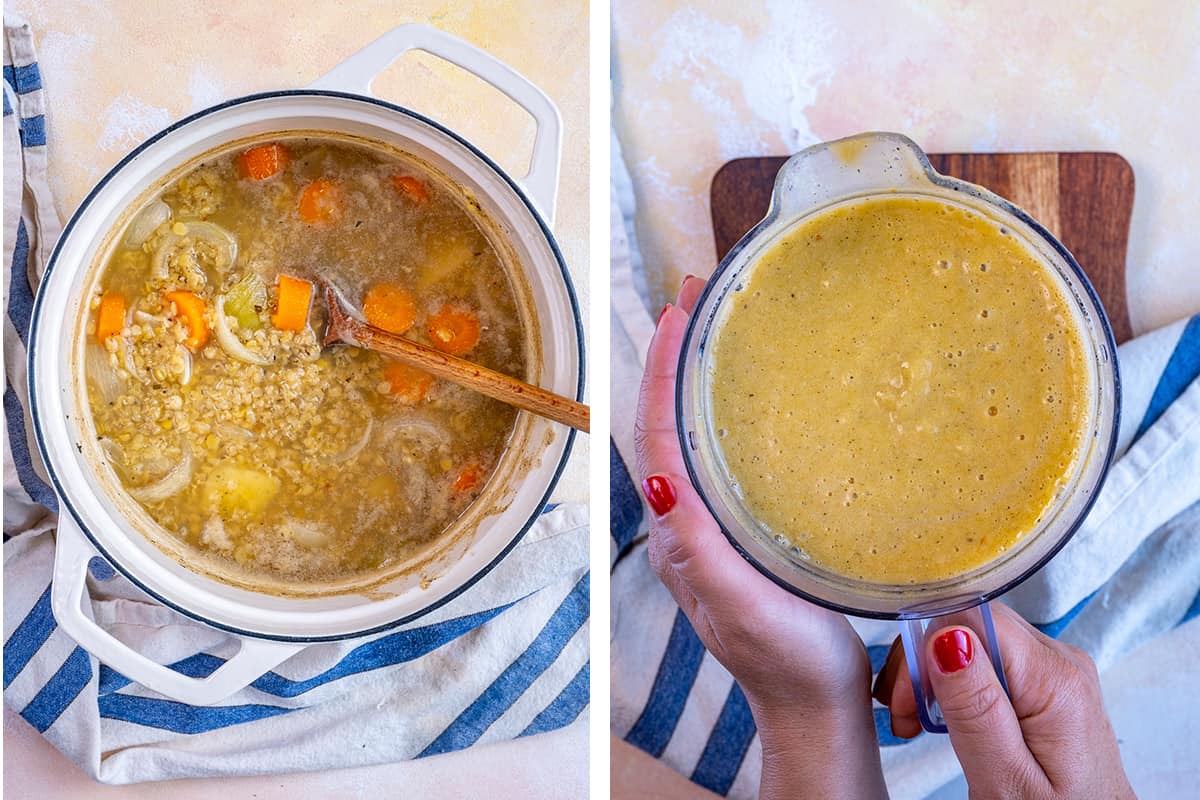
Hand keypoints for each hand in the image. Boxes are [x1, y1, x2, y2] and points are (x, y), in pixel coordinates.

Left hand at [635, 276, 886, 799]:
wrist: (812, 706)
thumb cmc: (785, 660)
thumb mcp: (740, 605)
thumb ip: (696, 548)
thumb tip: (655, 480)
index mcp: (678, 533)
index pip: (658, 434)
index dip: (665, 370)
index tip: (679, 311)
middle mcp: (685, 522)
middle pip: (667, 423)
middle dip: (675, 357)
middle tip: (698, 296)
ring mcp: (712, 525)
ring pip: (692, 435)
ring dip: (696, 378)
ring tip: (717, 324)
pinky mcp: (741, 530)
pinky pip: (721, 454)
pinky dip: (723, 411)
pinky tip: (749, 394)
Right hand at [873, 603, 1134, 798]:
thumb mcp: (1005, 779)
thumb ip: (976, 708)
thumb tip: (945, 636)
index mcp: (1054, 679)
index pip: (968, 616)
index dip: (924, 649)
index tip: (908, 699)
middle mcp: (1060, 661)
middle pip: (968, 623)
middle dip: (924, 664)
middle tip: (908, 718)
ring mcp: (1056, 669)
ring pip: (973, 638)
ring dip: (935, 675)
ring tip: (922, 724)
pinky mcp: (1047, 682)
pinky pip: (989, 659)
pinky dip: (957, 684)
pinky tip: (950, 719)